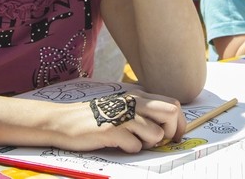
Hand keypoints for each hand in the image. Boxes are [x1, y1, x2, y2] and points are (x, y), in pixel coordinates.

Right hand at [55, 90, 184, 152]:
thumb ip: (141, 111)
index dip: (180, 123)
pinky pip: (135, 146)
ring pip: (156, 134)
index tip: (175, 136)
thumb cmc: (96, 117)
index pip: (173, 105)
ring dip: (148, 144)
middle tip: (158, 142)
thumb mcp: (121, 107)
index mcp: (138, 96)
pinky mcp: (111, 130)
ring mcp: (122, 115)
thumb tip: (165, 128)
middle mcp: (133, 102)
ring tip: (133, 142)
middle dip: (171, 132)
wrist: (64, 120)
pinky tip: (118, 144)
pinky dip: (130, 149)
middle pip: (171, 113)